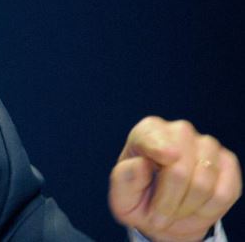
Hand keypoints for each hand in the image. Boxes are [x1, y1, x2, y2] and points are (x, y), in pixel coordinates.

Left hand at [109, 116, 241, 241]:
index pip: (153, 136)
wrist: (165, 214)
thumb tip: (141, 164)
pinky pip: (224, 192)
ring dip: (186, 208)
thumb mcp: (122, 195)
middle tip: (156, 218)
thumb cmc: (139, 199)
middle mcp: (179, 132)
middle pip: (179, 168)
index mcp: (147, 131)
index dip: (160, 148)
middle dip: (167, 202)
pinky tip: (194, 209)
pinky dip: (207, 210)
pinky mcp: (227, 162)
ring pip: (203, 183)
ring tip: (173, 213)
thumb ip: (125, 178)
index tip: (168, 157)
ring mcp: (206, 145)